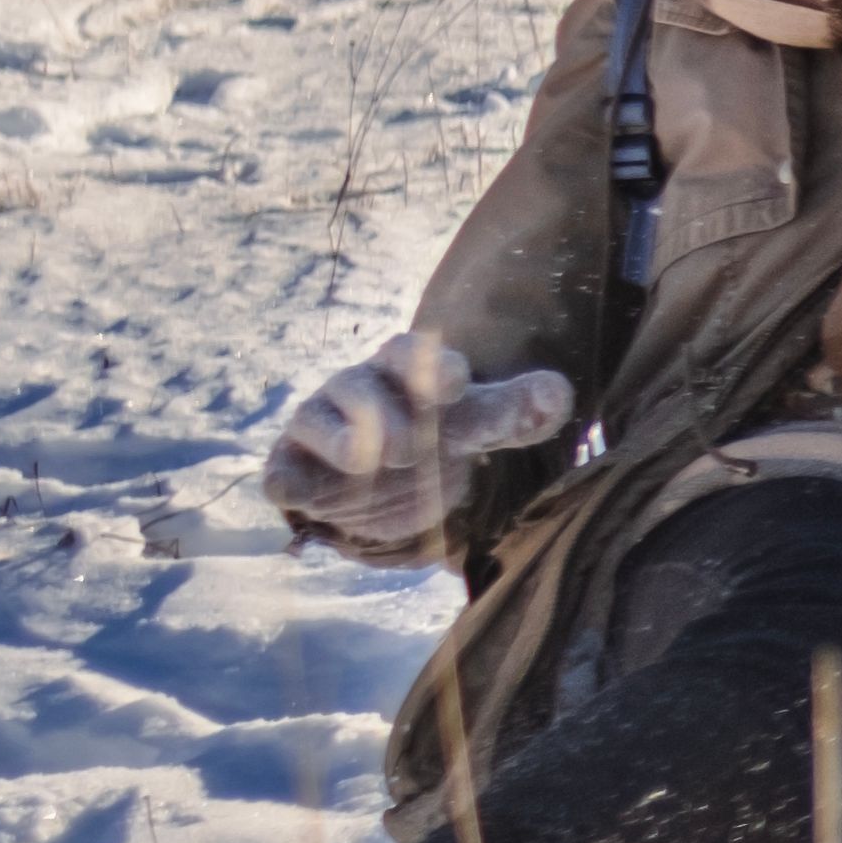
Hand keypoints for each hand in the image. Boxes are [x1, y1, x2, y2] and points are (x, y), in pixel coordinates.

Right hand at [261, 331, 572, 560]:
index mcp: (403, 369)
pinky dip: (285, 478)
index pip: (411, 354)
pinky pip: (281, 471)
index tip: (456, 382)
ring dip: (341, 439)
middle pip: (359, 385)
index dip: (430, 366)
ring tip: (367, 460)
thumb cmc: (434, 432)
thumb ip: (514, 411)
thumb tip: (561, 393)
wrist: (382, 476)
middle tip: (411, 444)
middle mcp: (355, 389)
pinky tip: (292, 488)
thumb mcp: (475, 423)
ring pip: (316, 420)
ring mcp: (317, 426)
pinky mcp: (291, 469)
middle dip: (383, 411)